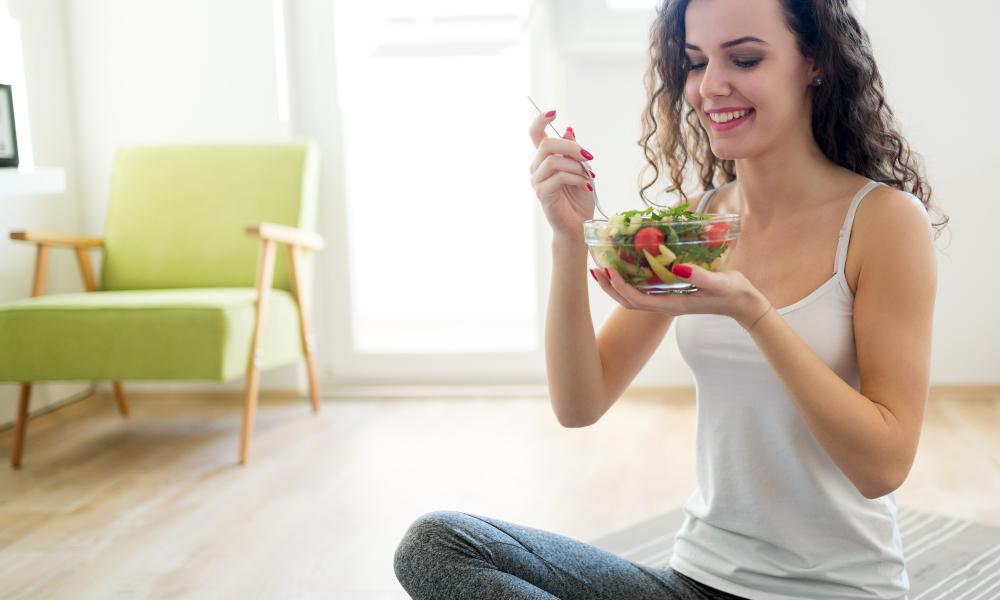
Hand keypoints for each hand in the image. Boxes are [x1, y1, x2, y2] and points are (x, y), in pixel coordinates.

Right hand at [527, 111, 595, 243]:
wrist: (580, 224)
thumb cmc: (579, 197)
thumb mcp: (581, 169)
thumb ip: (574, 151)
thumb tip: (569, 130)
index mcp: (545, 159)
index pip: (535, 134)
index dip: (541, 120)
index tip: (553, 112)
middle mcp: (537, 168)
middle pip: (546, 143)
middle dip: (571, 146)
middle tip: (588, 156)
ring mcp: (537, 181)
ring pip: (553, 160)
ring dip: (575, 166)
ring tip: (588, 177)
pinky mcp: (542, 194)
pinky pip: (558, 177)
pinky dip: (575, 178)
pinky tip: (585, 185)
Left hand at [590, 263, 770, 327]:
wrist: (743, 303)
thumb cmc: (732, 292)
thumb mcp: (720, 282)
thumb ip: (701, 277)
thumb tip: (678, 268)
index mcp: (672, 305)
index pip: (636, 300)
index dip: (619, 287)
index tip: (608, 269)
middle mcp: (665, 304)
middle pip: (627, 301)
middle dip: (609, 286)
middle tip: (595, 267)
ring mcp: (667, 300)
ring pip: (633, 297)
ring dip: (615, 284)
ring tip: (602, 267)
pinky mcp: (671, 293)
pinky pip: (644, 290)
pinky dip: (630, 280)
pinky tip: (626, 266)